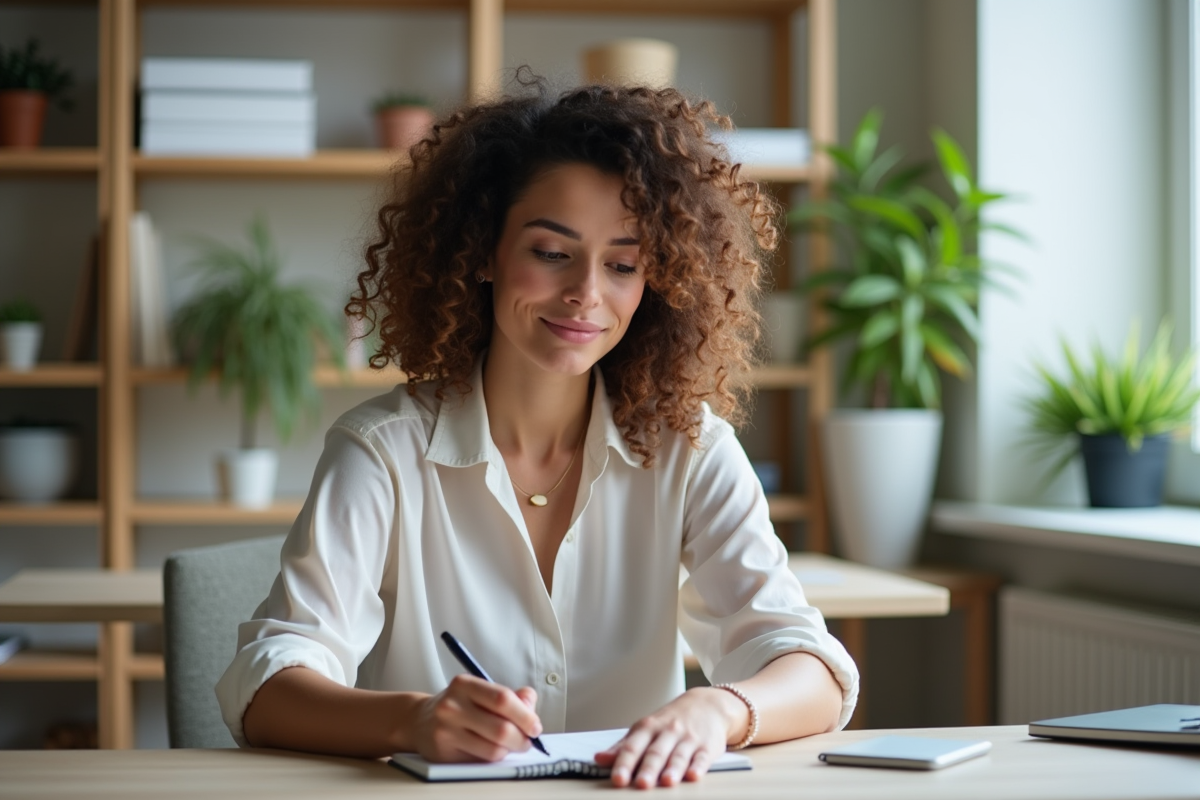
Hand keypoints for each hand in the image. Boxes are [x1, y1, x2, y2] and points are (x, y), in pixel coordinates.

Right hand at [413, 674, 542, 762]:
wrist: (419, 721)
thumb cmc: (459, 705)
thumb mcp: (480, 691)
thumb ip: (511, 696)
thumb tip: (530, 705)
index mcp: (465, 684)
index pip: (503, 699)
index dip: (525, 715)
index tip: (535, 726)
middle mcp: (452, 706)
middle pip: (501, 729)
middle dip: (522, 739)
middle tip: (527, 741)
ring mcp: (446, 730)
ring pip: (493, 750)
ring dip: (508, 751)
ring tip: (508, 745)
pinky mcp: (443, 753)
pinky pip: (480, 761)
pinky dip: (492, 758)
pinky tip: (490, 749)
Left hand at [593, 687, 747, 788]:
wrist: (708, 704)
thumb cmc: (671, 720)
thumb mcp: (645, 728)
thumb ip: (623, 746)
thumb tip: (598, 759)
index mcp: (648, 728)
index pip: (633, 747)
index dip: (624, 763)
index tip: (617, 779)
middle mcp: (667, 732)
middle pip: (656, 752)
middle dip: (648, 768)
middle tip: (641, 784)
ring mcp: (688, 739)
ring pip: (679, 755)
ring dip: (672, 769)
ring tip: (666, 782)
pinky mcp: (707, 747)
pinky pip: (702, 757)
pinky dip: (698, 767)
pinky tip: (694, 776)